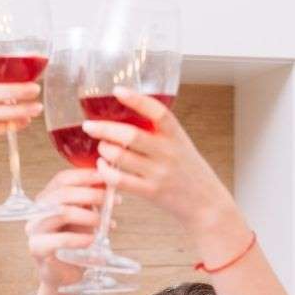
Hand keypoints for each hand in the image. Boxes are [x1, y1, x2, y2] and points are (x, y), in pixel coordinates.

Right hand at [25, 169, 105, 288]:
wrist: (65, 274)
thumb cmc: (75, 244)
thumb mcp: (85, 218)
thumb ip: (91, 201)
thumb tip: (108, 182)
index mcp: (47, 200)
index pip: (62, 179)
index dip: (84, 175)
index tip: (105, 177)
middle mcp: (37, 211)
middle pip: (62, 193)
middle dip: (91, 194)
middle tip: (113, 200)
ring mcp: (34, 230)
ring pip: (61, 213)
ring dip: (88, 215)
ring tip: (105, 222)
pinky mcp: (37, 249)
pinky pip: (60, 240)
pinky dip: (80, 239)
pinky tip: (93, 240)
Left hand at [80, 87, 239, 233]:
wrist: (206, 204)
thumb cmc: (190, 172)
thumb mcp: (181, 145)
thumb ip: (161, 132)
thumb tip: (131, 113)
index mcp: (176, 135)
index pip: (157, 112)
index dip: (136, 99)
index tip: (117, 91)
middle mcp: (168, 152)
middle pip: (131, 135)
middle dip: (105, 129)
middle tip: (89, 125)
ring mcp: (159, 173)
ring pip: (121, 156)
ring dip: (104, 150)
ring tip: (101, 147)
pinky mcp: (151, 192)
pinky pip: (120, 180)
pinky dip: (106, 172)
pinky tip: (102, 167)